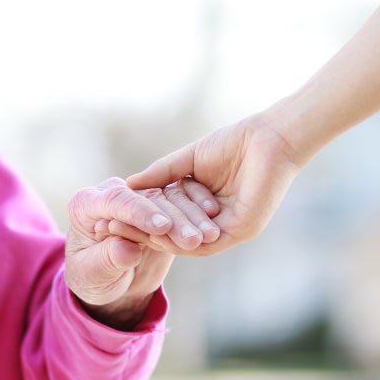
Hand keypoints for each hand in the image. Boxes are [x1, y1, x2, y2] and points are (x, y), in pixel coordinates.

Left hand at [64, 177, 218, 329]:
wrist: (105, 282)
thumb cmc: (92, 278)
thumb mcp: (93, 274)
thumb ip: (108, 259)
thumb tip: (126, 250)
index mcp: (88, 203)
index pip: (117, 201)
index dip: (141, 213)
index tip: (162, 227)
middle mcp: (115, 194)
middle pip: (148, 198)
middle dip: (173, 218)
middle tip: (194, 238)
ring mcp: (140, 199)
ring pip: (170, 200)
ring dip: (192, 217)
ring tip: (210, 237)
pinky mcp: (161, 208)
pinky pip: (183, 206)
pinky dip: (199, 215)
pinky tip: (214, 228)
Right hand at [127, 115, 302, 254]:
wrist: (268, 137)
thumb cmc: (233, 144)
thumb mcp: (186, 160)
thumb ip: (160, 174)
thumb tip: (128, 185)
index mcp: (203, 209)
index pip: (167, 220)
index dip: (140, 220)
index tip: (111, 217)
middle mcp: (214, 224)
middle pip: (174, 234)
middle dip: (143, 232)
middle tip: (112, 230)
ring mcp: (228, 230)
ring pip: (187, 241)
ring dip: (159, 236)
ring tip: (130, 230)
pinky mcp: (240, 230)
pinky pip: (206, 242)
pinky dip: (180, 238)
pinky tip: (158, 231)